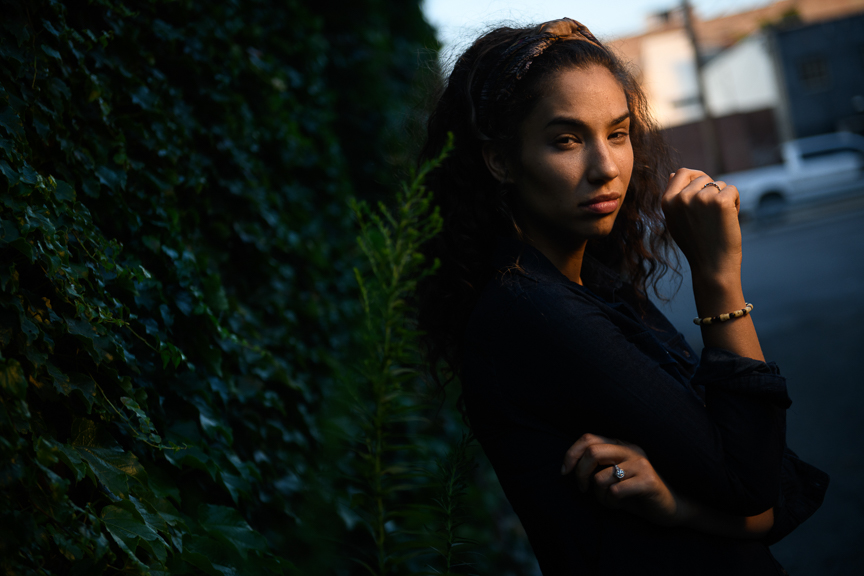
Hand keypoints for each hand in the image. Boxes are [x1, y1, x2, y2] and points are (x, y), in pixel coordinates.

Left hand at [561, 433, 683, 526]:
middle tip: (582, 489)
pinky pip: (615, 491)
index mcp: (619, 444)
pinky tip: (620, 505)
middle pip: (592, 452)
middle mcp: (630, 449)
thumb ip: (596, 466)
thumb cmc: (635, 493)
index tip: (564, 472)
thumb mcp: (612, 476)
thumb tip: (570, 466)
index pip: (587, 438)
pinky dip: (611, 503)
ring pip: (601, 477)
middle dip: (580, 474)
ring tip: (609, 501)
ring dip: (599, 496)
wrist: (670, 508)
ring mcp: (641, 464)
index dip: (571, 454)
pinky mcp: (648, 481)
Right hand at [661, 169, 742, 283]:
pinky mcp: (721, 201)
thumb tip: (672, 174)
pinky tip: (729, 220)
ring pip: (720, 184)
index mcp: (668, 201)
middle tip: (712, 215)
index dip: (695, 177)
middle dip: (712, 191)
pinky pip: (733, 190)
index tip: (704, 188)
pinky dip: (736, 203)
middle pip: (703, 178)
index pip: (681, 173)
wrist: (711, 266)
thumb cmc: (696, 244)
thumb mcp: (676, 220)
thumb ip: (674, 198)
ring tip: (719, 221)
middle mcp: (682, 198)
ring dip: (724, 198)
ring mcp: (701, 198)